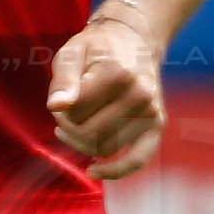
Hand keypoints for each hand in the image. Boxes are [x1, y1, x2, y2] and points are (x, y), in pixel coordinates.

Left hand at [48, 8, 168, 176]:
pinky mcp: (157, 126)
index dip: (60, 112)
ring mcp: (151, 113)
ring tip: (77, 123)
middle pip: (90, 134)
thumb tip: (56, 106)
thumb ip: (63, 79)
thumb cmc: (97, 49)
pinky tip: (94, 171)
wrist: (134, 42)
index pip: (76, 113)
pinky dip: (116, 170)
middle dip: (69, 128)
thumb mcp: (72, 53)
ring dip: (83, 143)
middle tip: (66, 113)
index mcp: (117, 75)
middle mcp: (140, 96)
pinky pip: (138, 159)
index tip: (61, 100)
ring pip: (105, 149)